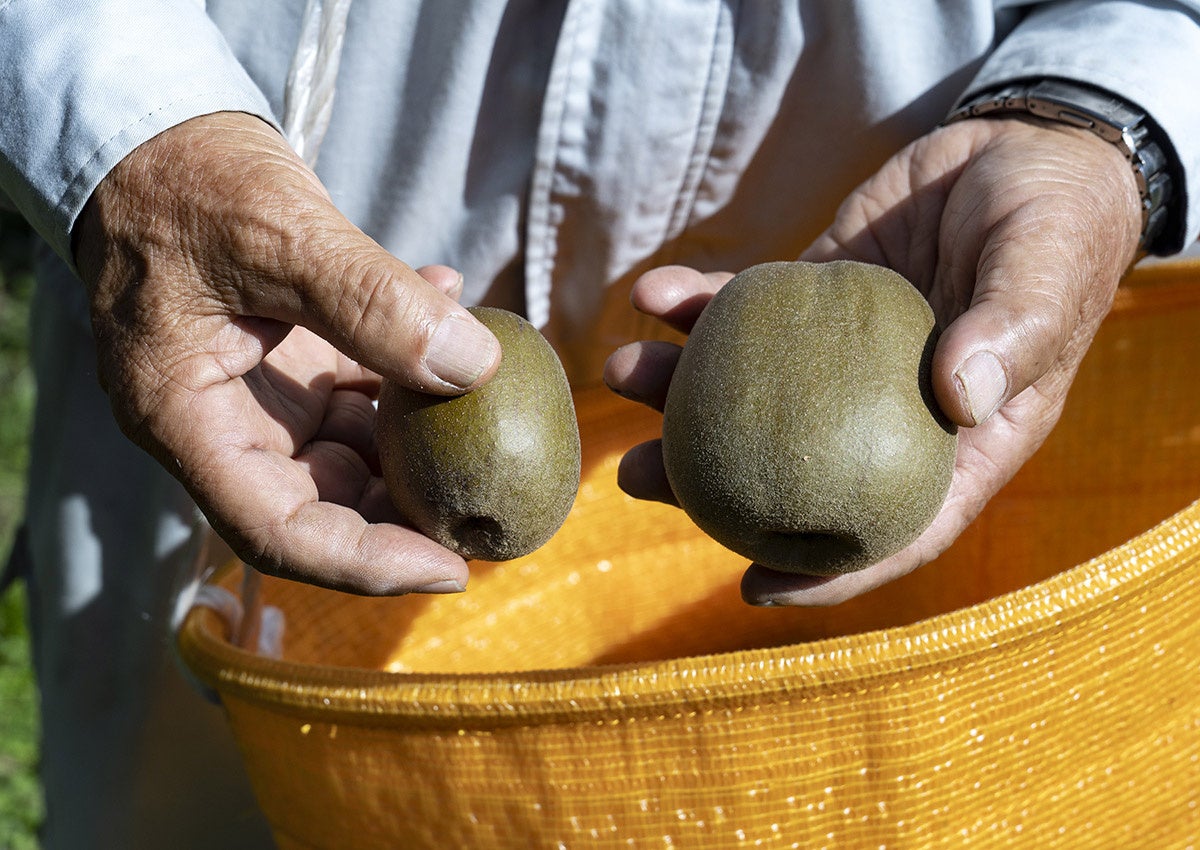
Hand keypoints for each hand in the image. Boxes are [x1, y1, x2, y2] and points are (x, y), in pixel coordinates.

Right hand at [74, 112, 501, 593]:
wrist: (153, 129)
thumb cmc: (188, 178)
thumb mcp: (279, 233)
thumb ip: (374, 301)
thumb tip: (479, 366)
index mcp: (187, 421)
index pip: (278, 531)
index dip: (368, 564)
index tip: (453, 569)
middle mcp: (225, 423)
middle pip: (325, 503)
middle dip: (411, 513)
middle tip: (496, 508)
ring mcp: (261, 394)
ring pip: (355, 450)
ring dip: (425, 438)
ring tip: (495, 415)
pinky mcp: (292, 360)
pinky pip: (364, 387)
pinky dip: (413, 368)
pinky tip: (459, 321)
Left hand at [605, 116, 1141, 605]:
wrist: (1023, 146)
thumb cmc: (1058, 221)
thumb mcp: (1048, 272)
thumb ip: (1013, 332)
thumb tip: (961, 399)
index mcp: (961, 437)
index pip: (898, 527)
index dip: (831, 570)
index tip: (753, 587)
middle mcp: (890, 411)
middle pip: (794, 471)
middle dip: (707, 482)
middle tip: (633, 476)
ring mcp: (842, 358)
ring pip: (752, 393)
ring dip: (679, 388)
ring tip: (620, 370)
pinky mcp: (814, 299)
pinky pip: (747, 312)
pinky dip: (698, 304)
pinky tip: (655, 290)